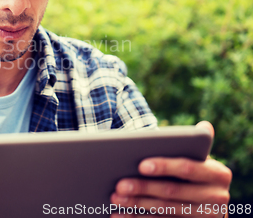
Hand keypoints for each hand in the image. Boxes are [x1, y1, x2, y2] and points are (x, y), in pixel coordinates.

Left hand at [110, 121, 231, 216]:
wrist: (205, 201)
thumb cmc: (191, 170)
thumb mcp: (195, 158)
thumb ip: (193, 144)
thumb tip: (205, 126)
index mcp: (218, 174)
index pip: (188, 168)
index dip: (164, 166)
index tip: (141, 165)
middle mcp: (217, 198)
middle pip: (173, 191)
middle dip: (143, 187)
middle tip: (119, 185)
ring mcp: (206, 217)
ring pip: (165, 210)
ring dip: (137, 204)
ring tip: (116, 198)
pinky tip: (120, 215)